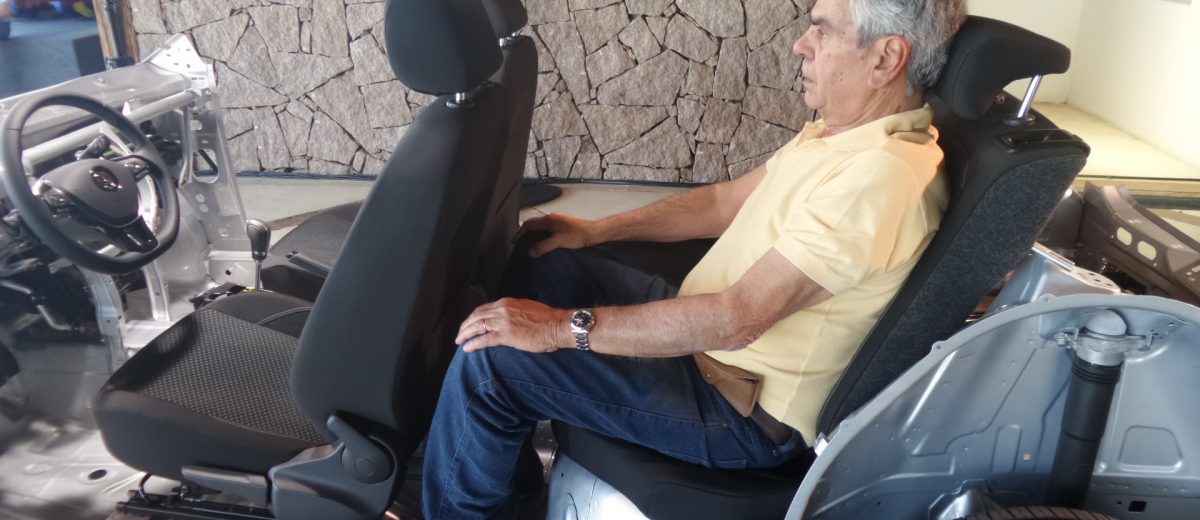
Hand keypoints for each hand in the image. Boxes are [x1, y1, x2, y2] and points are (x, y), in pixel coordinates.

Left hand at [456, 298, 571, 352]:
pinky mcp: (505, 335)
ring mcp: (502, 322)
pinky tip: (467, 348)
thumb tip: (506, 318)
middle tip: (460, 334)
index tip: (470, 324)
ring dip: (466, 334)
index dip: (474, 317)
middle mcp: (501, 309)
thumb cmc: (547, 319)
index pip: (484, 308)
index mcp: (506, 303)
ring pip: (477, 326)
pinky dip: (474, 343)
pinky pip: (484, 339)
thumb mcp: (526, 308)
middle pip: (476, 316)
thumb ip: (513, 311)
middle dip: (465, 325)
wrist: (557, 325)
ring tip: (460, 341)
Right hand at [514, 213, 596, 257]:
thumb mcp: (559, 242)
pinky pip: (547, 230)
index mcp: (549, 220)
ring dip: (533, 234)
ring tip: (529, 244)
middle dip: (524, 233)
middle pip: (533, 224)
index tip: (514, 241)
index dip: (519, 233)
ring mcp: (557, 222)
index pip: (528, 224)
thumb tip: (531, 251)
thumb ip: (544, 246)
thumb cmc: (579, 234)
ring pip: (540, 227)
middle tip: (519, 242)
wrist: (593, 233)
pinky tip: (544, 243)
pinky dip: (541, 236)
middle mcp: (552, 218)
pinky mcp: (563, 226)